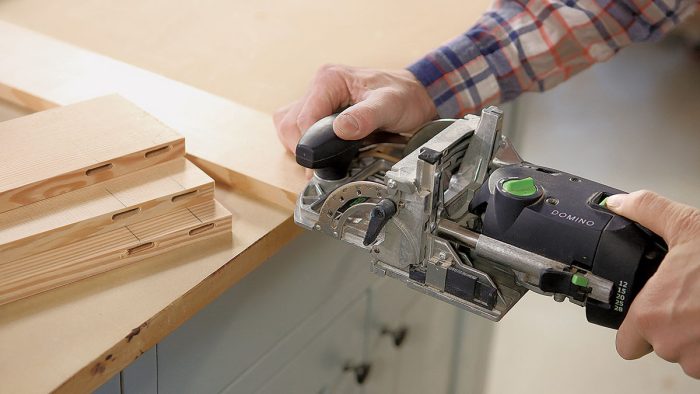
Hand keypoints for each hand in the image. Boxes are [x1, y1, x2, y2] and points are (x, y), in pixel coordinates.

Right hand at [273, 64, 436, 152]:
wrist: (415, 97)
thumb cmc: (404, 96)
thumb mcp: (389, 105)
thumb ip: (366, 117)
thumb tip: (341, 129)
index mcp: (329, 79)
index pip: (302, 117)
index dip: (308, 144)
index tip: (321, 162)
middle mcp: (319, 87)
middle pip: (289, 124)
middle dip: (302, 148)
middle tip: (322, 164)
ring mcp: (317, 100)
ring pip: (287, 127)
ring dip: (300, 147)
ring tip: (322, 159)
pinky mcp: (319, 112)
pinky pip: (296, 130)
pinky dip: (304, 145)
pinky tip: (321, 153)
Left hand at [606, 190, 699, 377]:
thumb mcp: (687, 225)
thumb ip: (647, 212)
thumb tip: (618, 204)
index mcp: (650, 315)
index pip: (626, 344)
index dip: (637, 331)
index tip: (650, 315)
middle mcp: (671, 344)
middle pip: (661, 346)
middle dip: (673, 328)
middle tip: (689, 303)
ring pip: (690, 357)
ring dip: (697, 339)